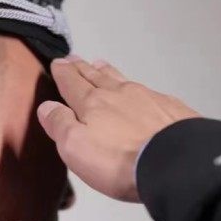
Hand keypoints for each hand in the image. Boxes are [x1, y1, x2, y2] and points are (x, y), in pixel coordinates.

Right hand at [37, 56, 203, 202]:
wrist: (173, 162)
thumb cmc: (118, 160)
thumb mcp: (75, 146)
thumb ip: (59, 124)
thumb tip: (47, 106)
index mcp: (92, 103)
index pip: (72, 83)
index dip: (63, 73)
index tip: (58, 63)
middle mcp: (119, 94)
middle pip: (96, 77)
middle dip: (82, 68)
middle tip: (75, 58)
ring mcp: (148, 98)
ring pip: (121, 80)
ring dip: (108, 72)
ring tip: (100, 64)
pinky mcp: (171, 109)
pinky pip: (148, 91)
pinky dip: (137, 88)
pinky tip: (140, 91)